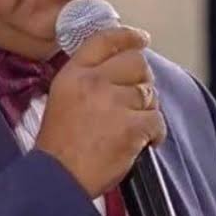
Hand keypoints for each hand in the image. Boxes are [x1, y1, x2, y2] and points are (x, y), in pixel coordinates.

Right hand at [35, 27, 166, 196]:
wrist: (58, 179)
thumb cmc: (60, 144)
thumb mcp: (62, 97)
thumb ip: (87, 77)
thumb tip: (120, 65)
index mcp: (74, 73)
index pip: (106, 40)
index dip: (128, 36)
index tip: (142, 38)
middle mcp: (93, 82)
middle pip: (136, 62)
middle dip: (142, 78)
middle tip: (137, 97)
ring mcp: (113, 103)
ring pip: (149, 93)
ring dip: (147, 109)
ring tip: (133, 125)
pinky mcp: (131, 126)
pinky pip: (157, 120)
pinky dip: (155, 133)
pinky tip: (144, 141)